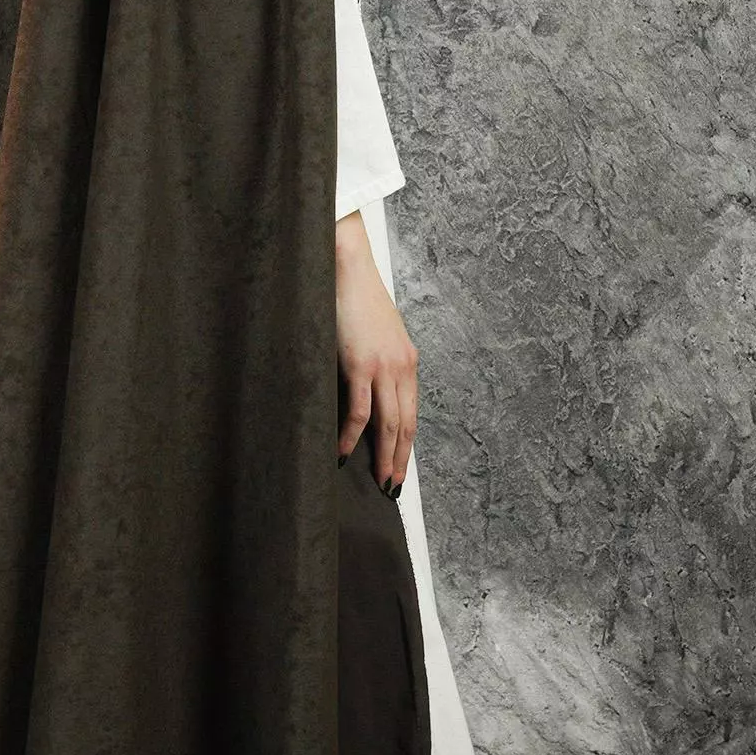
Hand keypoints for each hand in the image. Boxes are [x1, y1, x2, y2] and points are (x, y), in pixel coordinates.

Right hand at [334, 210, 417, 490]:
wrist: (348, 268)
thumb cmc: (356, 296)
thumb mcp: (377, 333)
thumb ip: (379, 359)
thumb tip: (368, 385)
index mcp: (406, 360)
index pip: (411, 413)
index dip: (406, 445)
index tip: (400, 467)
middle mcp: (401, 367)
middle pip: (404, 425)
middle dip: (399, 459)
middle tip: (392, 487)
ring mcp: (382, 367)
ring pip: (389, 424)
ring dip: (384, 456)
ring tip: (380, 481)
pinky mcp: (360, 365)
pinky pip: (359, 411)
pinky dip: (352, 436)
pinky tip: (344, 452)